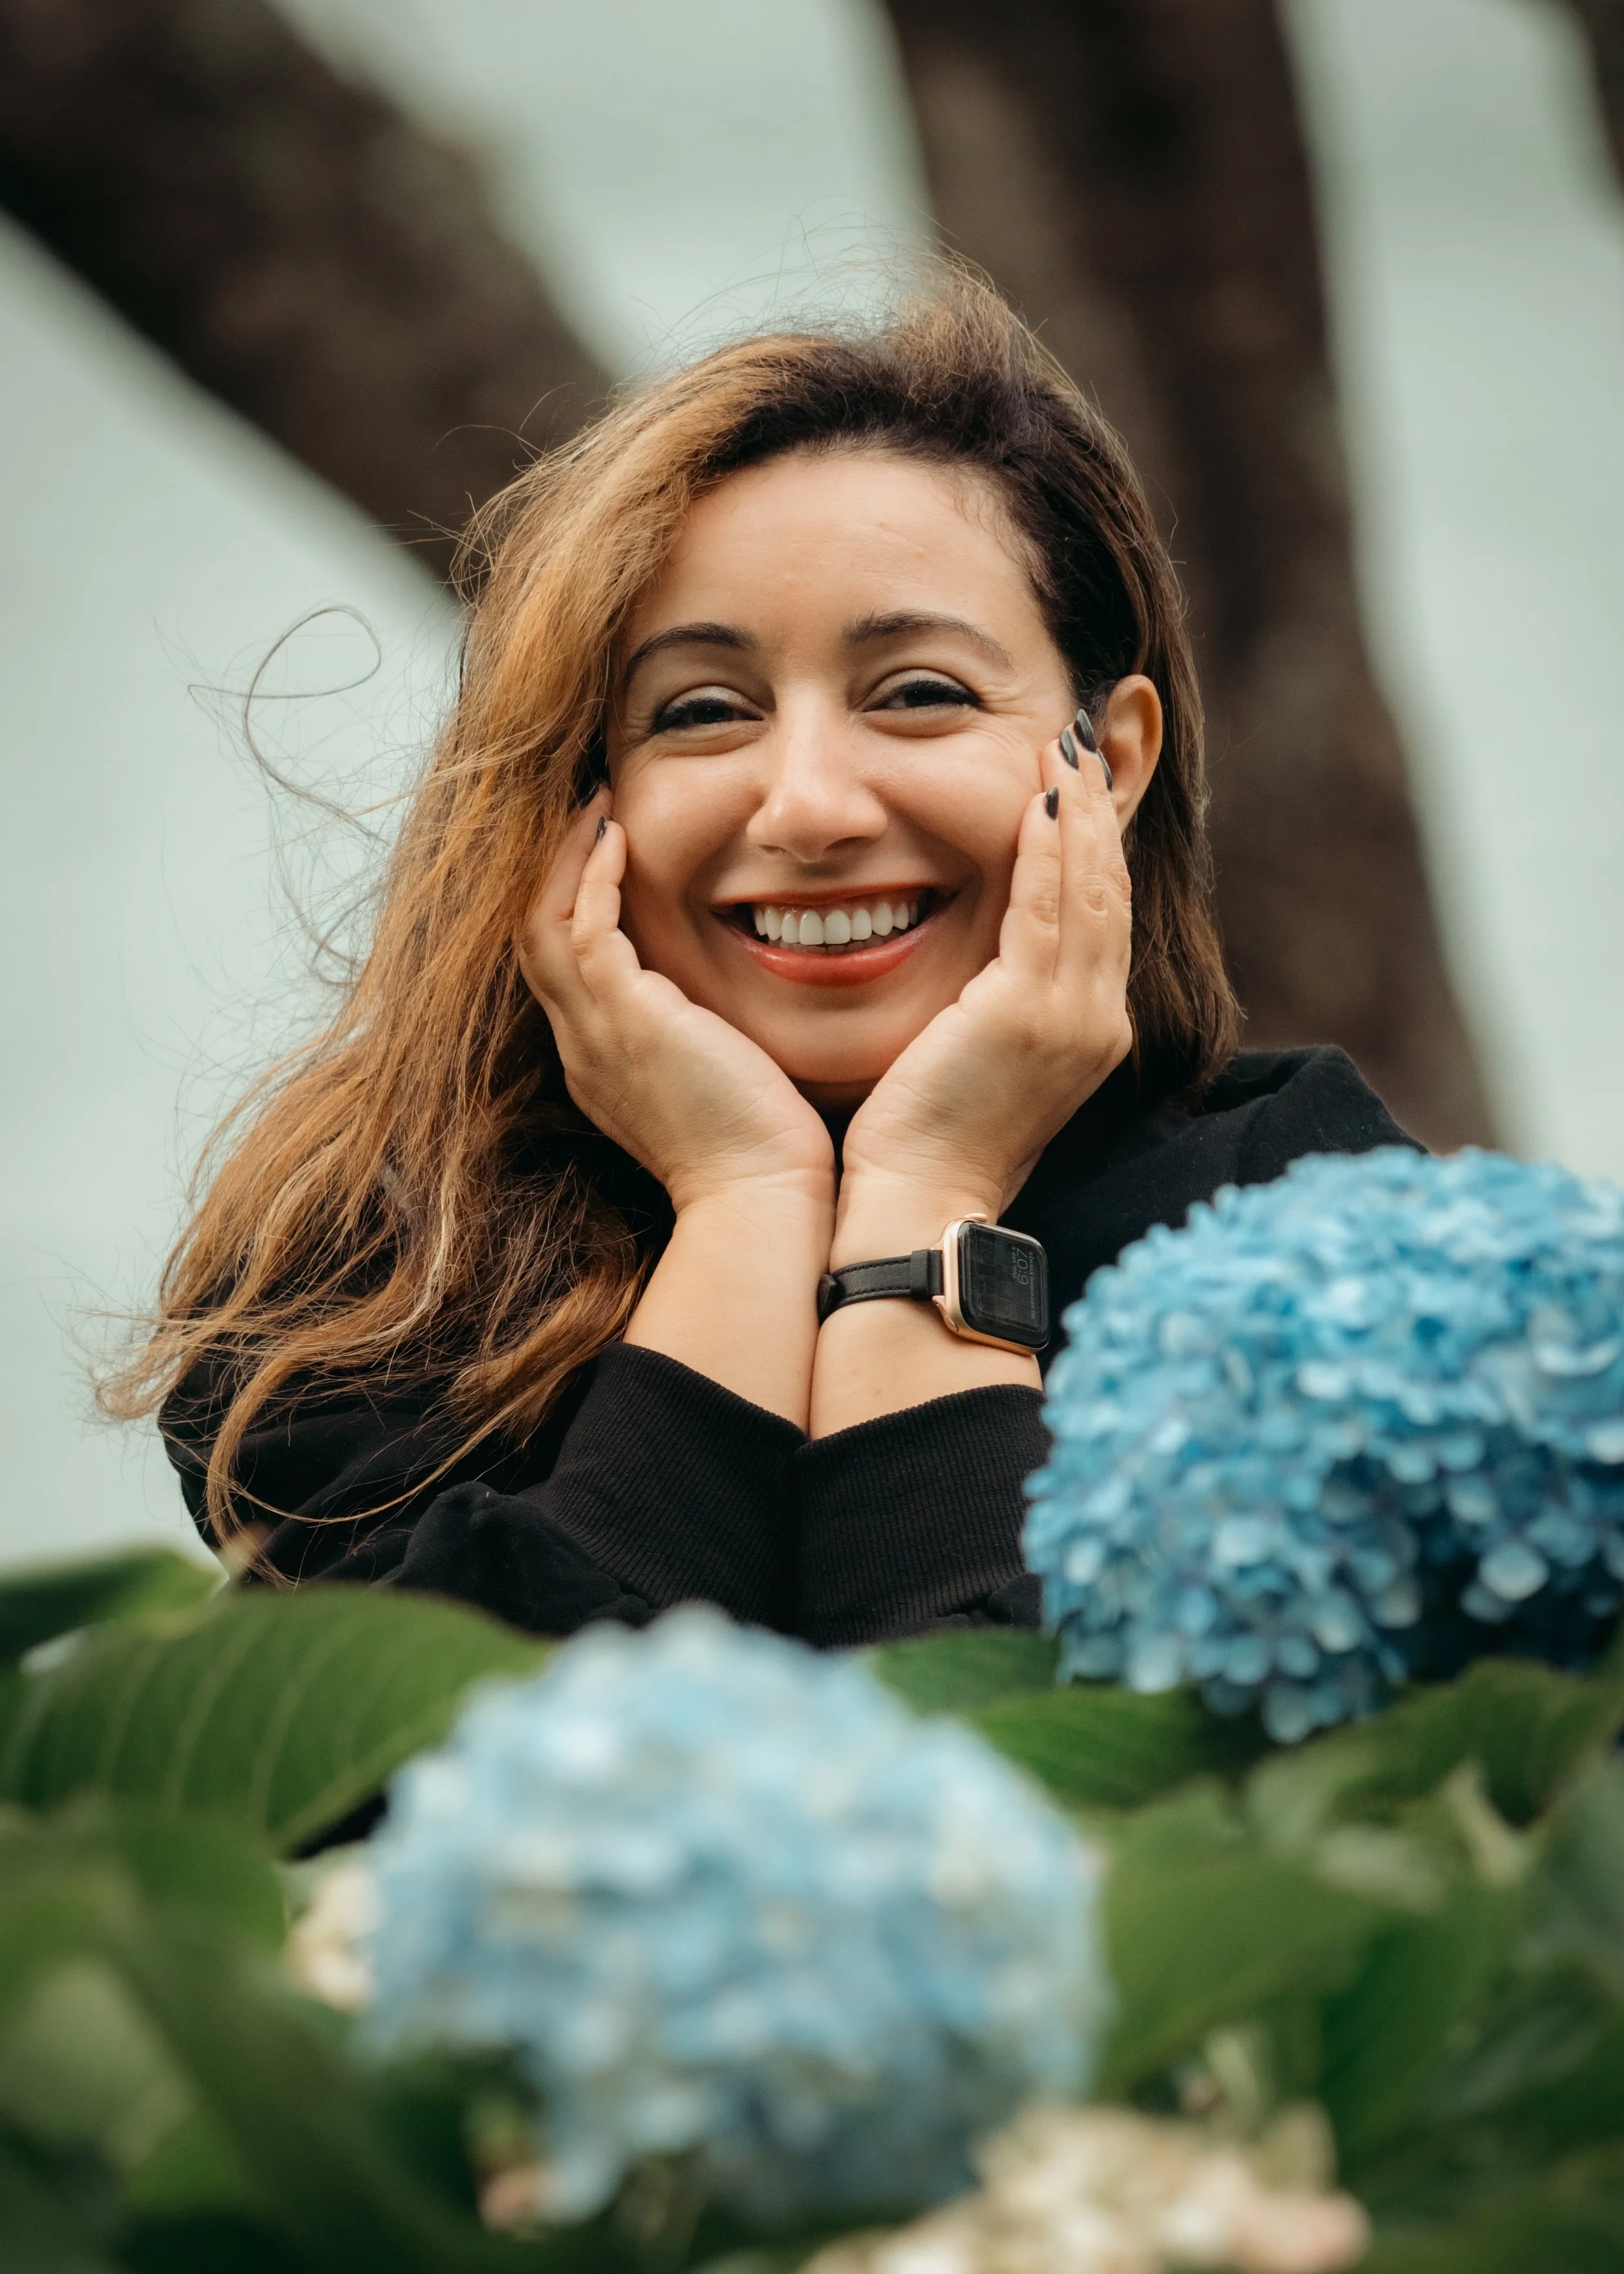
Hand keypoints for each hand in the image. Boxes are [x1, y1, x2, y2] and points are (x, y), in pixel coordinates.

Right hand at [518, 796, 834, 1214]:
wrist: (758, 1195)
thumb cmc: (758, 1146)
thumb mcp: (714, 1079)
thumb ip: (700, 1038)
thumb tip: (723, 1006)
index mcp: (599, 1061)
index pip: (560, 967)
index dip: (569, 903)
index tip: (602, 852)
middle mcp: (582, 1045)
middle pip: (532, 938)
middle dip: (551, 870)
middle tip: (586, 811)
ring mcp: (595, 1034)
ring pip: (541, 926)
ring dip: (564, 859)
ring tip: (596, 806)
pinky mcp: (626, 1020)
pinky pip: (585, 930)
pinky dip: (593, 877)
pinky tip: (617, 836)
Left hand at [836, 727, 1130, 1247]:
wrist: (916, 1206)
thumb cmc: (926, 1139)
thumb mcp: (978, 1059)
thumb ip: (998, 1004)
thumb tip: (984, 963)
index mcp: (1087, 1030)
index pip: (1101, 916)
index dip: (1096, 844)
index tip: (1080, 783)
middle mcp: (1097, 1020)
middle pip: (1110, 891)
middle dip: (1100, 809)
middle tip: (1083, 737)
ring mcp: (1072, 1019)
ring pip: (1090, 890)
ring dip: (1080, 811)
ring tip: (1066, 746)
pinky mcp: (1028, 1014)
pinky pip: (1048, 909)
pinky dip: (1049, 848)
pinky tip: (1043, 798)